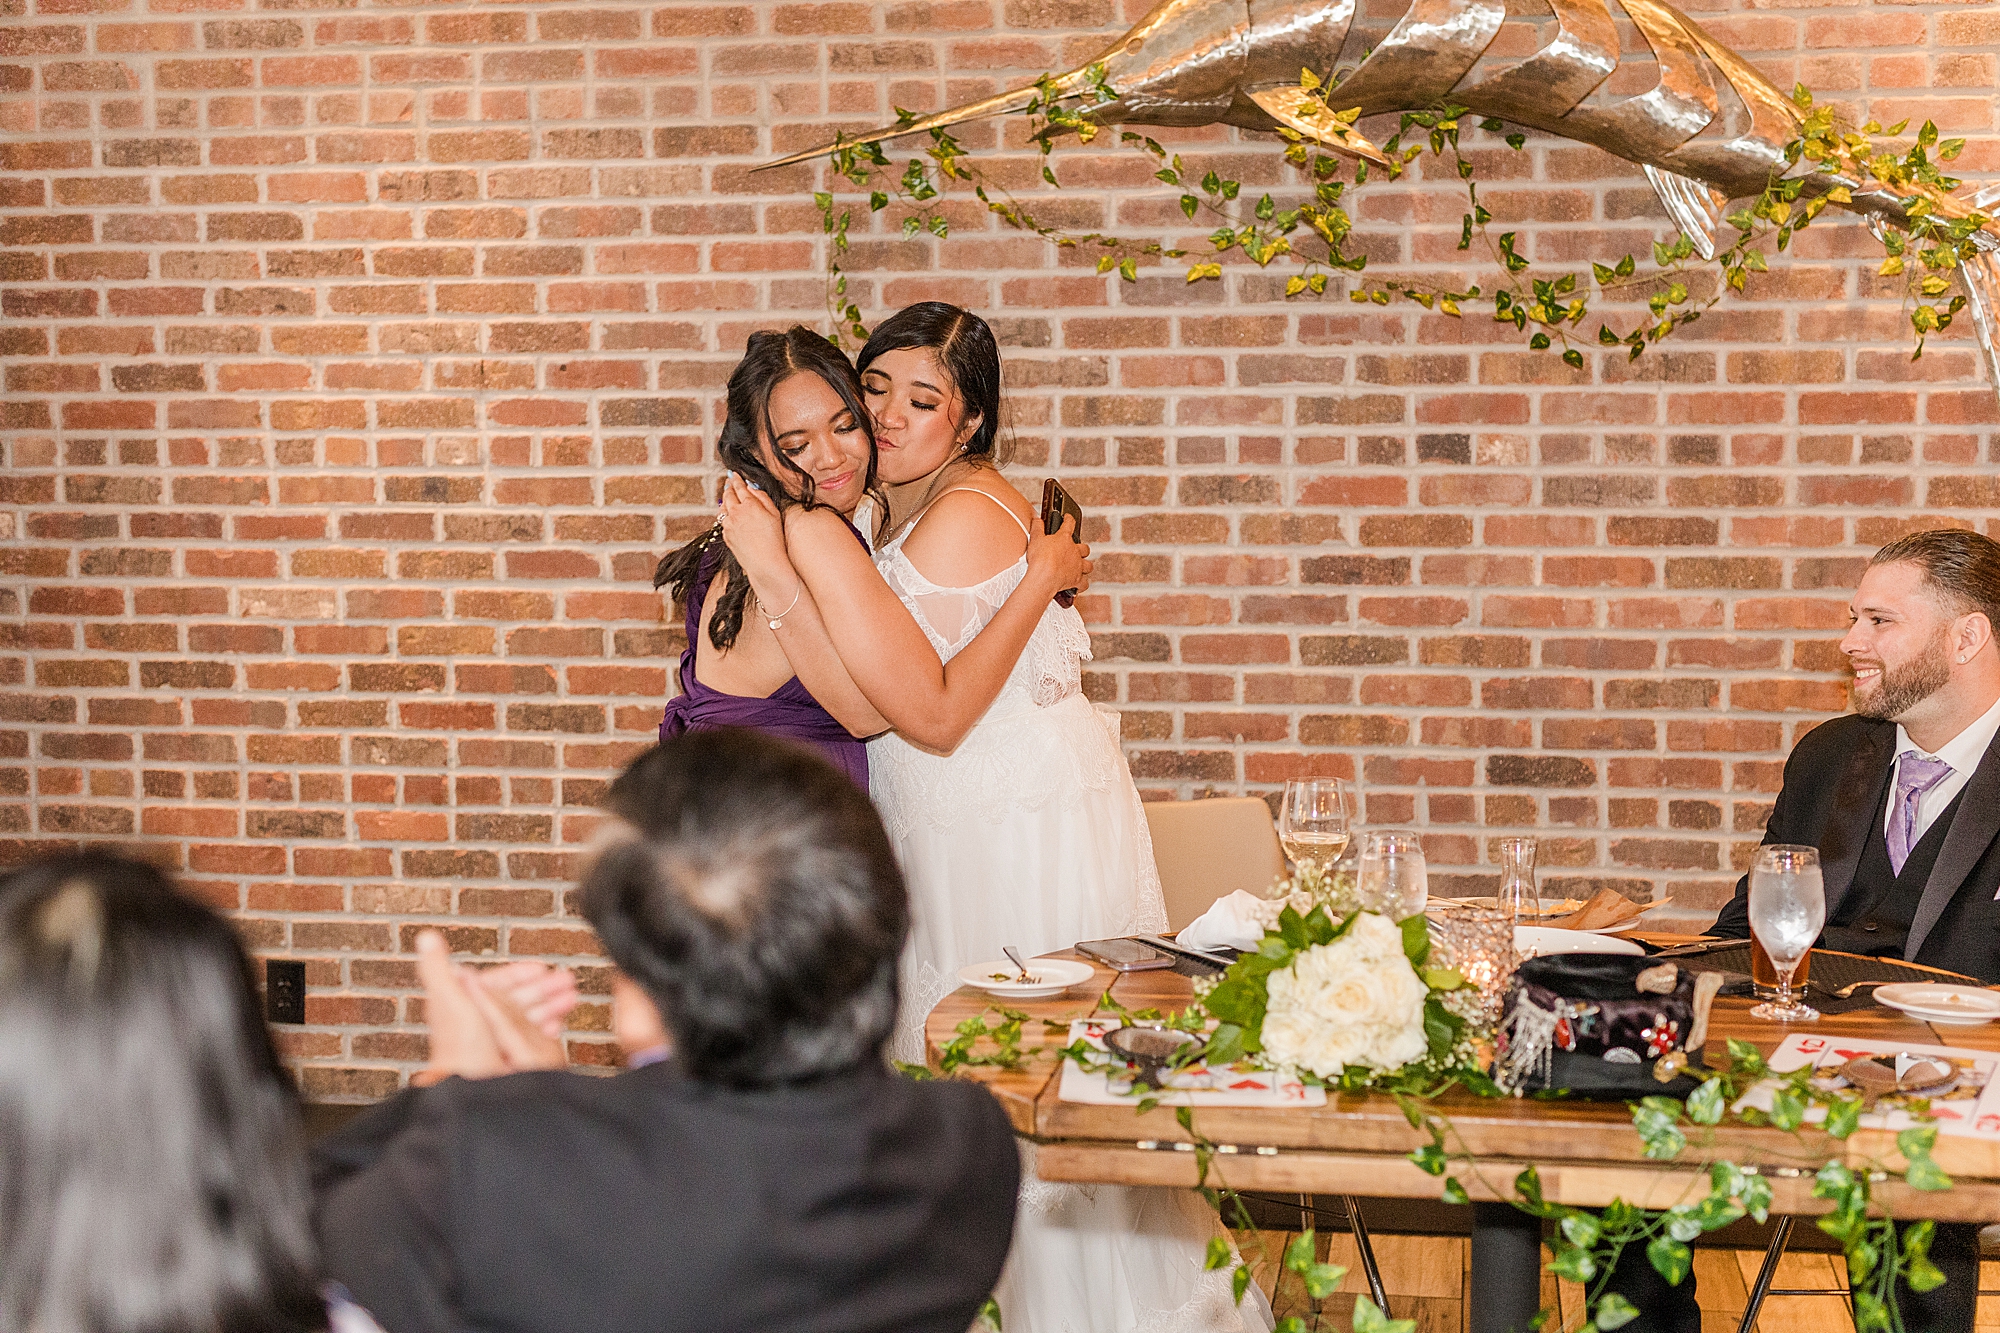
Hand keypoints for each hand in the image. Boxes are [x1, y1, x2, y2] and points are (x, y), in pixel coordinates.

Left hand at [412, 931, 570, 1084]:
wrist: (472, 1092)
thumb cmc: (461, 1049)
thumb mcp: (450, 1000)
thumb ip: (437, 969)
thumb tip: (426, 936)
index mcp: (462, 1005)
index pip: (494, 983)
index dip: (519, 974)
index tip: (542, 967)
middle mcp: (477, 1024)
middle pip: (516, 999)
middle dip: (543, 988)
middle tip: (568, 981)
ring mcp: (493, 1044)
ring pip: (526, 1018)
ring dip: (550, 1006)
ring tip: (572, 1000)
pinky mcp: (507, 1062)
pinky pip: (531, 1040)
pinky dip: (546, 1030)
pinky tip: (558, 1026)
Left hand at [718, 471, 796, 592]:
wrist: (765, 563)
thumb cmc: (774, 539)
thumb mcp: (775, 514)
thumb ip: (762, 497)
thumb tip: (751, 487)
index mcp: (749, 505)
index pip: (740, 487)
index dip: (737, 479)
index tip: (735, 474)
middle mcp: (735, 513)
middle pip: (728, 495)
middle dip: (729, 486)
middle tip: (729, 481)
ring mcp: (728, 524)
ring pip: (722, 507)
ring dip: (725, 499)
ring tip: (727, 495)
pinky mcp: (725, 535)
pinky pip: (723, 520)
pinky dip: (725, 514)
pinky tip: (728, 513)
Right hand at [1025, 513, 1090, 598]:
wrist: (1044, 578)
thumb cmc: (1040, 559)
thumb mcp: (1035, 539)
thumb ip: (1037, 527)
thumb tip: (1037, 519)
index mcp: (1064, 539)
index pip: (1069, 524)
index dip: (1069, 520)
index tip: (1068, 518)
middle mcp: (1074, 552)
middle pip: (1085, 548)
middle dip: (1082, 549)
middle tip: (1076, 549)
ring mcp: (1077, 566)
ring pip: (1088, 566)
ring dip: (1085, 566)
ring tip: (1080, 567)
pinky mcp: (1077, 580)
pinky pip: (1084, 583)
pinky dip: (1082, 584)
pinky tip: (1078, 585)